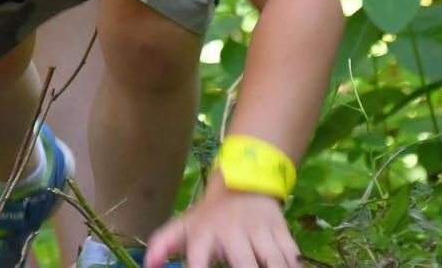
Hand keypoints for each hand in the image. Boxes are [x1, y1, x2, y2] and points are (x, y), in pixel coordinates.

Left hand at [145, 184, 298, 267]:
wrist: (243, 182)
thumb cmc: (210, 215)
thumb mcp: (184, 225)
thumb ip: (163, 245)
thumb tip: (149, 265)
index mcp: (204, 234)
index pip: (198, 260)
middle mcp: (232, 233)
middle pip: (244, 266)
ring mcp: (260, 232)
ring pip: (275, 262)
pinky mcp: (282, 232)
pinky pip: (292, 257)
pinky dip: (291, 266)